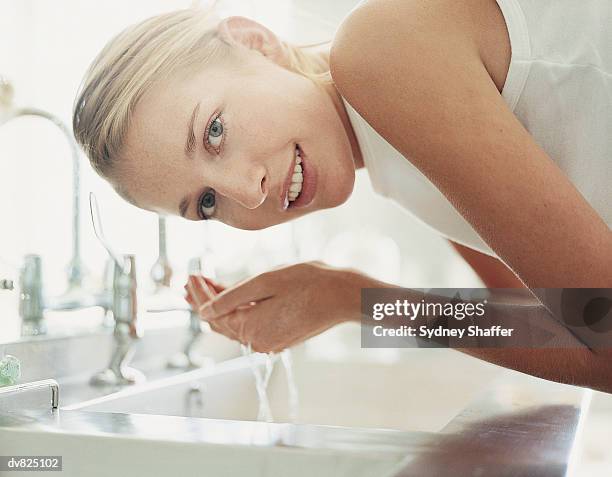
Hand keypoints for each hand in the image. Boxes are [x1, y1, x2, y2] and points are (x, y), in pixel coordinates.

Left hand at [185, 262, 362, 352]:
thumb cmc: (309, 282)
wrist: (344, 296)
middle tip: (190, 280)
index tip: (191, 274)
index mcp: (251, 328)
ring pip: (234, 324)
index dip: (199, 293)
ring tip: (204, 286)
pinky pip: (249, 325)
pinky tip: (230, 296)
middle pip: (220, 322)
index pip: (213, 313)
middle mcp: (258, 342)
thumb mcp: (266, 281)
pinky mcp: (279, 337)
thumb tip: (204, 312)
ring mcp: (269, 342)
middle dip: (203, 300)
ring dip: (218, 306)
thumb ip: (231, 298)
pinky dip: (236, 311)